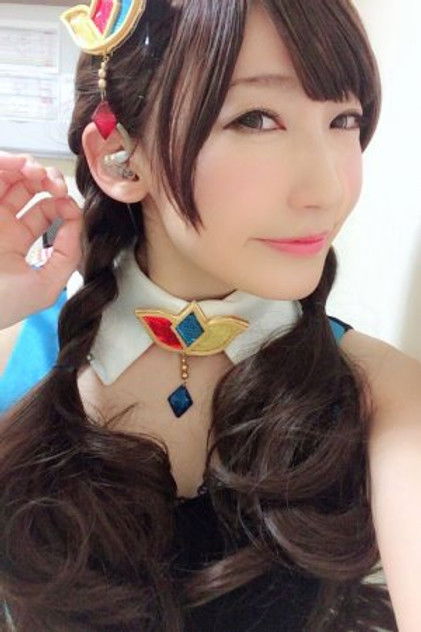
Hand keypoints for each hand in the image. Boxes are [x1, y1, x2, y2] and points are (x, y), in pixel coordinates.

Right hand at [0, 151, 82, 329]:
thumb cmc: (1, 305)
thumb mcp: (45, 287)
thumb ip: (68, 256)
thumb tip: (77, 222)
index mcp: (19, 242)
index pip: (45, 211)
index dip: (60, 202)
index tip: (67, 203)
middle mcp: (1, 224)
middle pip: (26, 187)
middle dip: (45, 178)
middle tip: (53, 183)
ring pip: (7, 177)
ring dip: (25, 166)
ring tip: (36, 171)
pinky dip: (5, 164)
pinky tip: (19, 165)